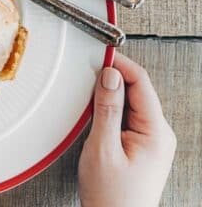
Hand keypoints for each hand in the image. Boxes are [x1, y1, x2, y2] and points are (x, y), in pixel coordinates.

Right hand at [78, 52, 175, 206]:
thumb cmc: (112, 199)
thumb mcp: (103, 148)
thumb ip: (107, 108)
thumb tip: (109, 75)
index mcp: (156, 133)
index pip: (141, 82)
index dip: (119, 64)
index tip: (99, 56)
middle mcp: (159, 134)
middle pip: (136, 90)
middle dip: (112, 80)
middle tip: (87, 78)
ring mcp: (153, 141)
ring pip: (131, 102)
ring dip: (110, 97)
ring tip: (90, 104)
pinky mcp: (142, 146)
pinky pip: (128, 117)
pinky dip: (111, 111)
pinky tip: (97, 120)